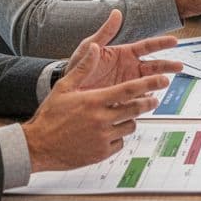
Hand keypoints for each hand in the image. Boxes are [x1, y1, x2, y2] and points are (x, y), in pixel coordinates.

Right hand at [23, 10, 183, 172]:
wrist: (37, 146)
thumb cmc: (50, 115)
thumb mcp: (64, 87)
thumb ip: (84, 67)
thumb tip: (96, 47)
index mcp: (95, 101)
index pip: (130, 90)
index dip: (149, 84)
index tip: (163, 80)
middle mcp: (101, 119)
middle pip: (135, 109)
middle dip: (148, 102)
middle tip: (154, 99)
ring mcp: (102, 138)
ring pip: (130, 126)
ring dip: (131, 120)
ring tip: (123, 116)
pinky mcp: (102, 153)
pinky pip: (120, 142)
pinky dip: (118, 136)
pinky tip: (108, 133)